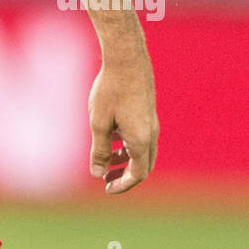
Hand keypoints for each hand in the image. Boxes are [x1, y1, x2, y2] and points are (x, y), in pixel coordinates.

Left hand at [88, 54, 158, 193]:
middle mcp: (151, 134)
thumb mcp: (99, 122)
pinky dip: (128, 145)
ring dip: (126, 160)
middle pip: (143, 165)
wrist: (127, 59)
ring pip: (142, 151)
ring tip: (107, 161)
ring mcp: (151, 122)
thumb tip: (97, 174)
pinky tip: (112, 137)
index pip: (137, 174)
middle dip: (125, 175)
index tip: (106, 188)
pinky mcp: (147, 111)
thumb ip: (100, 150)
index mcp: (141, 140)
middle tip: (106, 179)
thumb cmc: (111, 90)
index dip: (123, 185)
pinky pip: (141, 136)